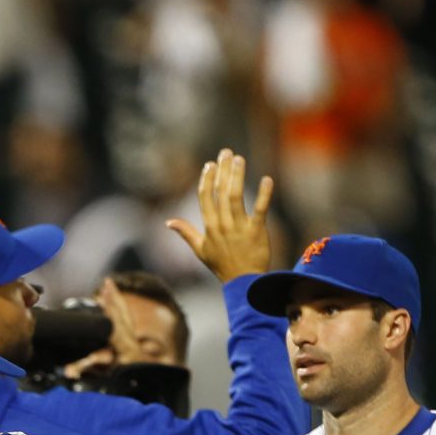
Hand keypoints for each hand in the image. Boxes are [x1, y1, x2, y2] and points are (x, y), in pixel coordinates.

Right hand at [165, 148, 273, 283]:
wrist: (243, 282)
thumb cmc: (221, 265)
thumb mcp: (200, 250)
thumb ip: (185, 233)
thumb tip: (168, 223)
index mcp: (209, 227)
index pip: (205, 197)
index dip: (207, 179)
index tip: (210, 164)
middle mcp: (222, 225)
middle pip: (220, 192)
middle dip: (222, 170)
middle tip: (226, 152)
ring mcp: (239, 227)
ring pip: (236, 197)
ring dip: (237, 176)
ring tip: (239, 159)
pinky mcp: (256, 231)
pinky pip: (260, 210)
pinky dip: (264, 195)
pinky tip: (267, 179)